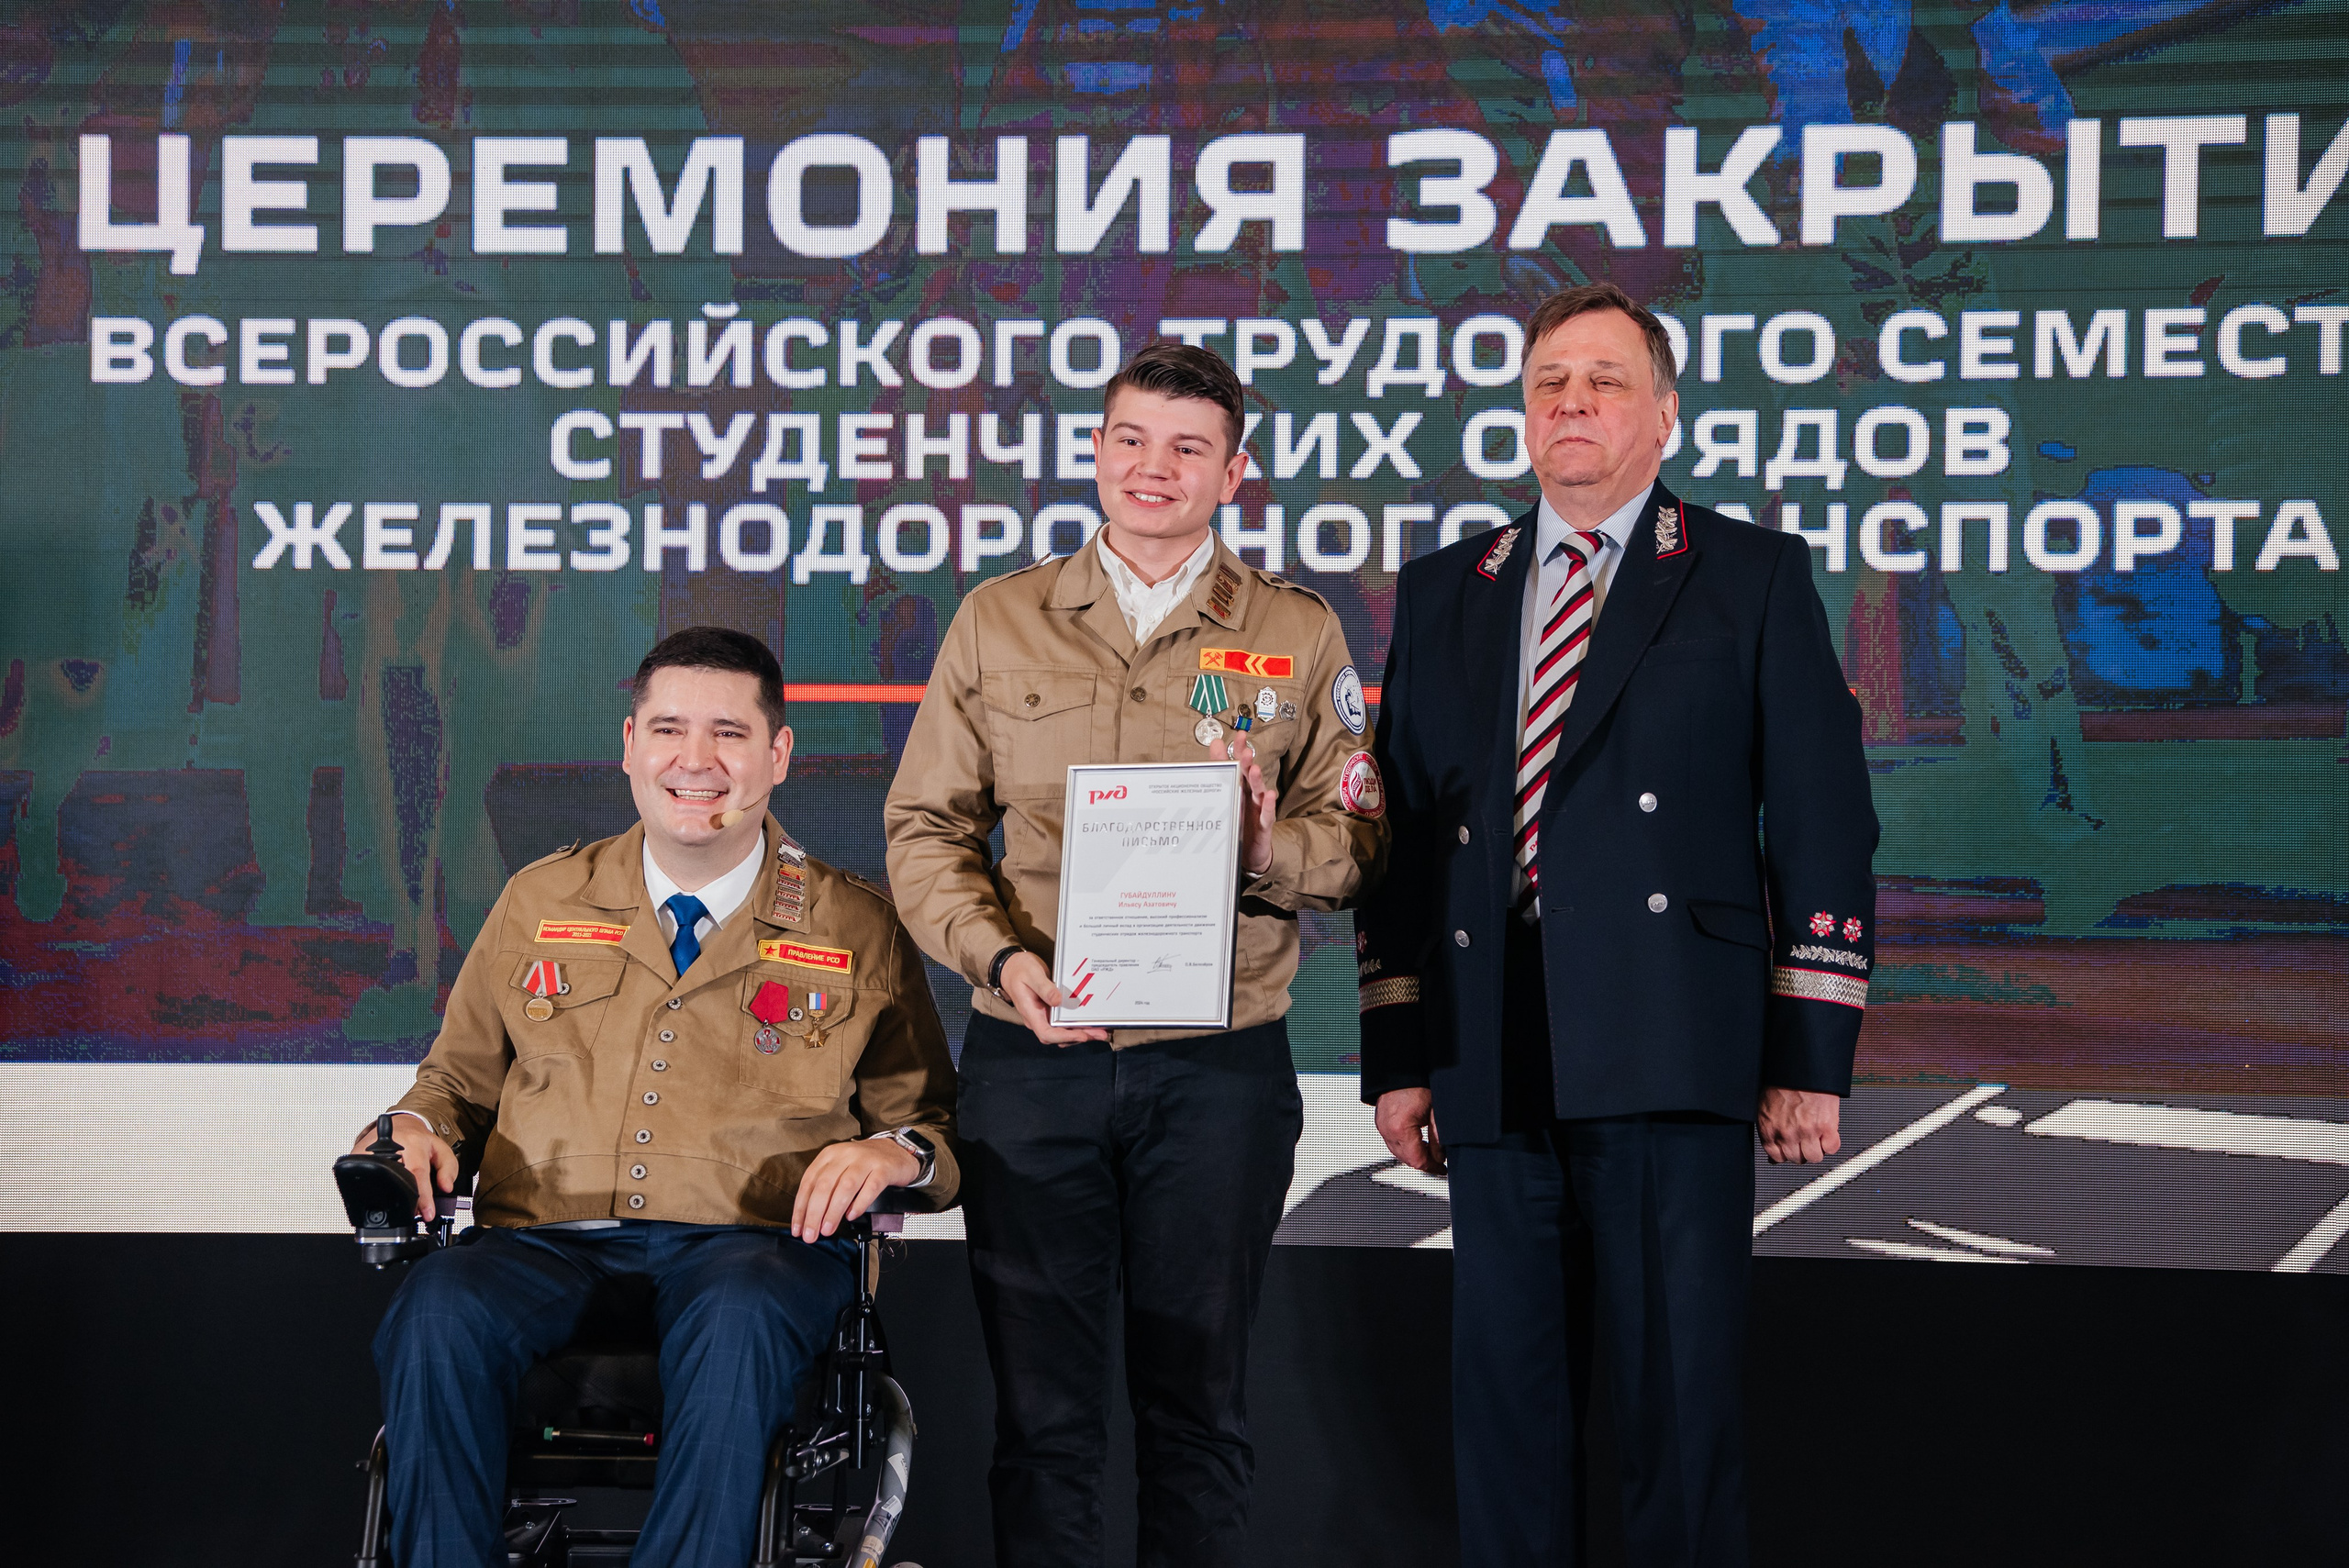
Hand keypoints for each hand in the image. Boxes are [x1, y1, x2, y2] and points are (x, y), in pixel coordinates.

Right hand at [349, 1117, 459, 1221]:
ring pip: (376, 1177)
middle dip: (406, 1201)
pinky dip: (370, 1188)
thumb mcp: (441, 1149)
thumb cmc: (419, 1140)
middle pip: (395, 1177)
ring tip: (397, 1205)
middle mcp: (392, 1145)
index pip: (418, 1172)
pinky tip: (378, 1194)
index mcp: (414, 1143)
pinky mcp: (357, 1153)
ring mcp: (372, 1149)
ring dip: (387, 1197)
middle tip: (412, 1213)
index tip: (427, 1213)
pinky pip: (362, 1174)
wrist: (399, 1124)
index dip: (423, 1196)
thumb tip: (446, 1187)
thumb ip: (449, 1168)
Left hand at [791, 1138, 920, 1241]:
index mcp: (830, 1155)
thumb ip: (826, 1187)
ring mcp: (866, 1160)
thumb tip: (810, 1218)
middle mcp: (846, 1155)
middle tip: (811, 1234)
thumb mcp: (840, 1168)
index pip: (809, 1182)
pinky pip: (870, 1188)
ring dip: (834, 1211)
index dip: (801, 1207)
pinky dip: (859, 1204)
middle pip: (825, 1185)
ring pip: (845, 1187)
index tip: (797, 1228)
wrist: (896, 1152)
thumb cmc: (864, 1165)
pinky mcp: (883, 1169)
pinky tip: (851, 1216)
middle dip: (814, 1213)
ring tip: (827, 1229)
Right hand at [998, 950, 1110, 1045]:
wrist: (1012, 967)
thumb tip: (1057, 1001)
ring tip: (1101, 1031)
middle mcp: (1037, 1019)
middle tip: (1101, 1034)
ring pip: (1063, 1033)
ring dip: (1081, 1033)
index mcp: (1030, 1012)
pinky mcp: (1050, 1012)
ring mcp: (1043, 1016)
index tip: (1082, 1035)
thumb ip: (1044, 988)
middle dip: (1080, 1037)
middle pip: (1058, 1037)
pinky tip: (1090, 1023)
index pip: (1046, 1033)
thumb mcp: (1032, 974)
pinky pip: (1064, 1023)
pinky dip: (1077, 1026)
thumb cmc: (1020, 969)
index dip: (1065, 1036)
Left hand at [1209, 735, 1276, 876]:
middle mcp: (1251, 795)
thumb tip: (1216, 744)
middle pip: (1250, 776)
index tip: (1240, 735)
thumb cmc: (1241, 821)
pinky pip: (1266, 815)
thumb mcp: (1229, 794)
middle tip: (1245, 751)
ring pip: (1258, 793)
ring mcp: (1259, 809)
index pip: (1240, 765)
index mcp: (1241, 787)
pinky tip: (1268, 796)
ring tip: (1254, 769)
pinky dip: (1267, 806)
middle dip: (1247, 763)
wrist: (1250, 853)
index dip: (1240, 750)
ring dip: (1257, 781)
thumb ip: (1222, 769)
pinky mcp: (1263, 826)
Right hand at [1375, 1087, 1444, 1175]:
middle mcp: (1387, 1130)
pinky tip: (1416, 1142)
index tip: (1441, 1169)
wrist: (1399, 1071)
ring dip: (1413, 1155)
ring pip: (1398, 1153)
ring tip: (1429, 1152)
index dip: (1431, 1168)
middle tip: (1438, 1162)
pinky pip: (1392, 1143)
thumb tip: (1440, 1156)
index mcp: (1401, 1128)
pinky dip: (1404, 1146)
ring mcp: (1382, 1127)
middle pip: (1406, 1159)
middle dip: (1423, 1162)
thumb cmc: (1416, 1086)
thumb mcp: (1434, 1112)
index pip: (1417, 1160)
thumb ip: (1437, 1137)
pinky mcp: (1380, 1123)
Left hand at [1757, 1086, 1841, 1164]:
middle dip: (1801, 1152)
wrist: (1801, 1068)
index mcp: (1770, 1129)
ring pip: (1814, 1157)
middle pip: (1797, 1159)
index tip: (1791, 1150)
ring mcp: (1807, 1131)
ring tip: (1817, 1138)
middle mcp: (1787, 1133)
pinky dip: (1832, 1143)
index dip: (1786, 1155)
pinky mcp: (1826, 1126)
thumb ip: (1770, 1129)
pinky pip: (1832, 1148)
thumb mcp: (1766, 1107)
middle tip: (1805, 1141)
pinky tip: (1828, 1134)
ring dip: (1817, 1149)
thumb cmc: (1783, 1082)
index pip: (1777, 1157)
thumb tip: (1774, 1148)